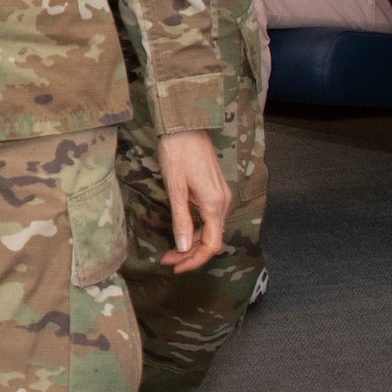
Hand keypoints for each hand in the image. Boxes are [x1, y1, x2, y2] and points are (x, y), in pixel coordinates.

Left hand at [155, 130, 230, 273]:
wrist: (185, 125)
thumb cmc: (177, 153)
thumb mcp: (176, 189)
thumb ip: (181, 220)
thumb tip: (184, 248)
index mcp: (214, 204)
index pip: (211, 245)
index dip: (195, 260)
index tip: (176, 267)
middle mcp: (223, 201)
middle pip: (212, 239)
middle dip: (191, 254)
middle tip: (168, 260)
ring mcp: (221, 194)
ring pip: (212, 229)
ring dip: (194, 243)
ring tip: (172, 250)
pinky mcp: (215, 188)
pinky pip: (211, 217)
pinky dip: (198, 229)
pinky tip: (183, 231)